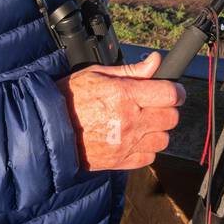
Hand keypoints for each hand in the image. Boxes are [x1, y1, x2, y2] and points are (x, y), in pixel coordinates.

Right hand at [58, 51, 183, 171]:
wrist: (46, 129)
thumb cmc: (68, 98)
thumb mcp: (96, 74)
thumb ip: (131, 71)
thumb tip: (155, 61)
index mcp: (124, 95)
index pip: (169, 94)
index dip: (176, 90)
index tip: (172, 89)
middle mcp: (129, 121)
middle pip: (171, 117)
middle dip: (167, 109)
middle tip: (154, 104)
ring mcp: (126, 144)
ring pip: (163, 139)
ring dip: (158, 130)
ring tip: (142, 122)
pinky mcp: (121, 161)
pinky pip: (149, 157)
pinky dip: (146, 148)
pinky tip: (133, 137)